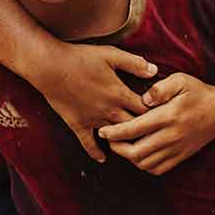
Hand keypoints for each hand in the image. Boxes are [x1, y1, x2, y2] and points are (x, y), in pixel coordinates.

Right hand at [30, 43, 156, 161]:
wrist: (50, 67)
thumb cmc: (80, 58)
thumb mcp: (111, 55)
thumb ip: (134, 63)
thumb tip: (154, 70)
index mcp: (119, 94)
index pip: (146, 110)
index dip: (157, 114)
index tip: (164, 116)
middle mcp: (109, 111)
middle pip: (134, 127)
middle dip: (145, 131)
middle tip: (155, 136)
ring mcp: (93, 120)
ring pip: (115, 137)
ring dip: (125, 142)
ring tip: (136, 147)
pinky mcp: (77, 124)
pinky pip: (88, 144)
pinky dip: (96, 152)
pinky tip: (103, 159)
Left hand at [97, 73, 214, 175]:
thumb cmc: (198, 93)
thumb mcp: (181, 80)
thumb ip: (160, 88)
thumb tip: (143, 99)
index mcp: (168, 116)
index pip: (134, 129)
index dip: (114, 132)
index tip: (103, 130)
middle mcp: (171, 136)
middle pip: (135, 152)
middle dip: (117, 147)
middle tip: (110, 138)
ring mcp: (176, 149)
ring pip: (144, 164)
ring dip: (129, 157)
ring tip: (123, 145)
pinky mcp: (180, 157)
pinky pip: (157, 169)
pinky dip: (144, 165)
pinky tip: (139, 154)